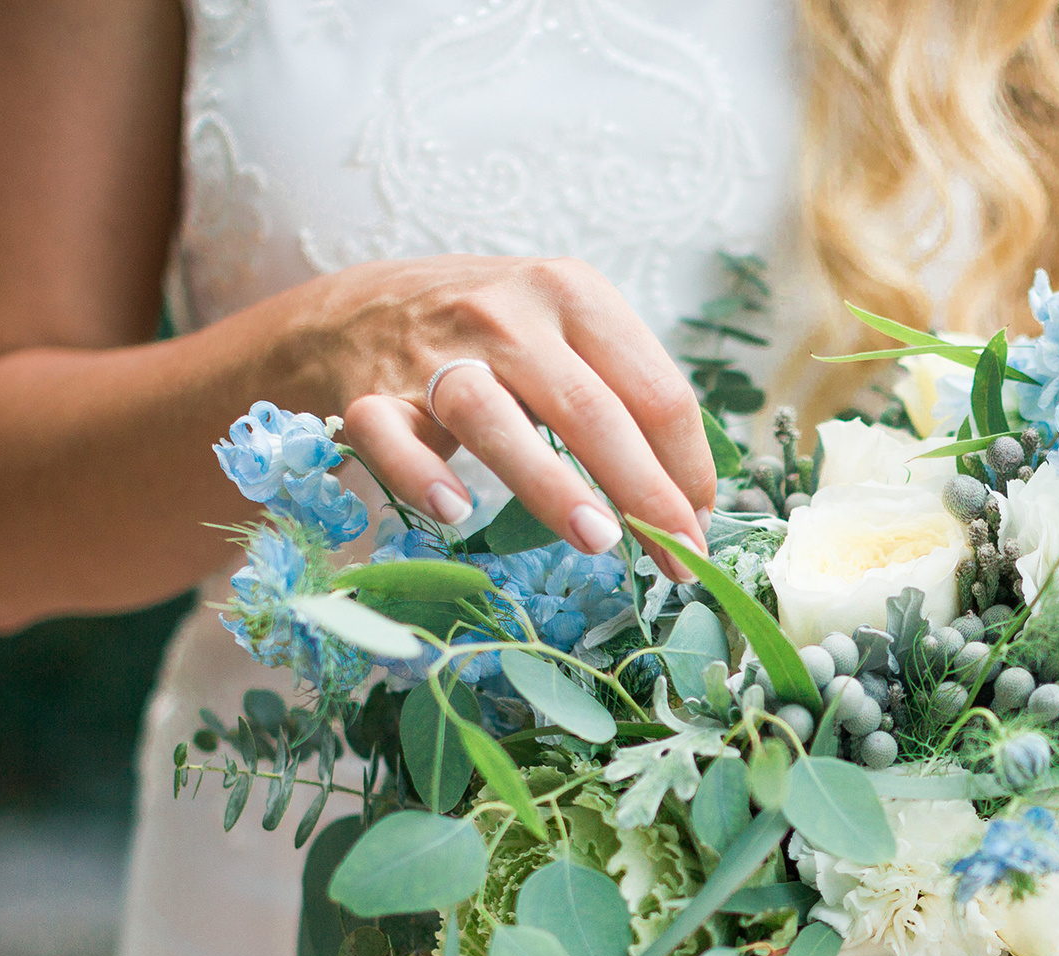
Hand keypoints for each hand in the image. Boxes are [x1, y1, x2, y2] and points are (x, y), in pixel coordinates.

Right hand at [303, 256, 714, 577]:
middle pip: (592, 410)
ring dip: (551, 484)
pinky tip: (456, 512)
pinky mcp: (371, 395)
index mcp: (573, 296)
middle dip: (645, 492)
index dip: (688, 468)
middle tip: (677, 556)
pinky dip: (422, 477)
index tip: (701, 527)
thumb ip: (626, 397)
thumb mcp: (565, 333)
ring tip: (600, 540)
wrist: (357, 308)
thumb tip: (691, 497)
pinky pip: (392, 439)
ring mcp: (435, 354)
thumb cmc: (490, 336)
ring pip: (495, 417)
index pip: (655, 390)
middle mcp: (508, 316)